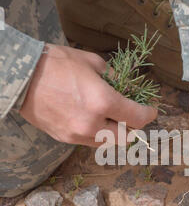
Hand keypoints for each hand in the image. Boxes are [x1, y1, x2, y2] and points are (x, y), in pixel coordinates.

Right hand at [20, 44, 156, 145]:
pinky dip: (96, 133)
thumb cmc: (56, 63)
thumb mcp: (92, 62)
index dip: (149, 114)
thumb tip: (128, 89)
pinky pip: (89, 141)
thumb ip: (115, 79)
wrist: (20, 77)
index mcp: (102, 102)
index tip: (152, 110)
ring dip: (114, 132)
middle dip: (132, 127)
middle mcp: (92, 124)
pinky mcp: (65, 139)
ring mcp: (77, 135)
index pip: (137, 118)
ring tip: (110, 117)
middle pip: (125, 138)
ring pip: (107, 143)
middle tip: (131, 114)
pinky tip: (91, 118)